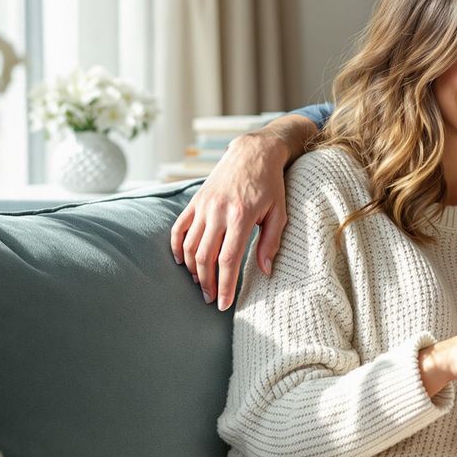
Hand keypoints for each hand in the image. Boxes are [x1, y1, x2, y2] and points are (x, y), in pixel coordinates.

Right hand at [170, 131, 290, 310]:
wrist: (253, 153)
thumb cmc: (270, 185)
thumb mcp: (279, 213)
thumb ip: (271, 243)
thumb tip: (265, 272)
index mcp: (241, 217)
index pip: (228, 259)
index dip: (225, 285)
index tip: (224, 304)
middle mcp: (218, 212)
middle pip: (205, 257)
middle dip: (207, 283)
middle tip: (211, 299)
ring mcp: (203, 206)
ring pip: (190, 246)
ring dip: (193, 269)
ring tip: (200, 284)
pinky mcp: (195, 201)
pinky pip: (179, 228)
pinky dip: (177, 248)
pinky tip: (182, 262)